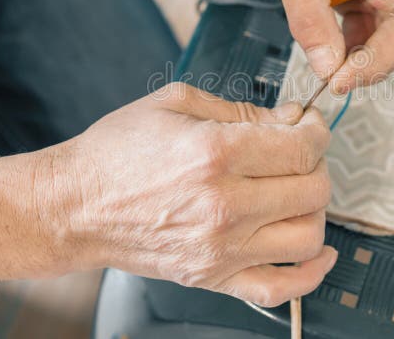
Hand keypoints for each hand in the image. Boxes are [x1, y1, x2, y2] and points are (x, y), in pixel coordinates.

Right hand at [0, 84, 335, 306]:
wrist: (74, 207)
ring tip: (296, 192)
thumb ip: (243, 110)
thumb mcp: (177, 104)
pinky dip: (310, 274)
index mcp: (215, 154)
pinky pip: (280, 289)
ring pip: (308, 236)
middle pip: (313, 190)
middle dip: (316, 164)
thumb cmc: (117, 152)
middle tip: (300, 153)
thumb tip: (291, 121)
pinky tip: (319, 252)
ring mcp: (220, 249)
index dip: (317, 132)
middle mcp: (224, 205)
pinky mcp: (213, 277)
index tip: (311, 126)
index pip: (302, 148)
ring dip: (315, 211)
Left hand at [207, 0, 393, 92]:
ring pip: (392, 34)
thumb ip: (311, 19)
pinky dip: (351, 54)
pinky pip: (365, 35)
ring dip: (368, 60)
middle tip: (344, 78)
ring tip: (334, 78)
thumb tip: (329, 67)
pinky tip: (330, 65)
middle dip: (384, 52)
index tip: (372, 2)